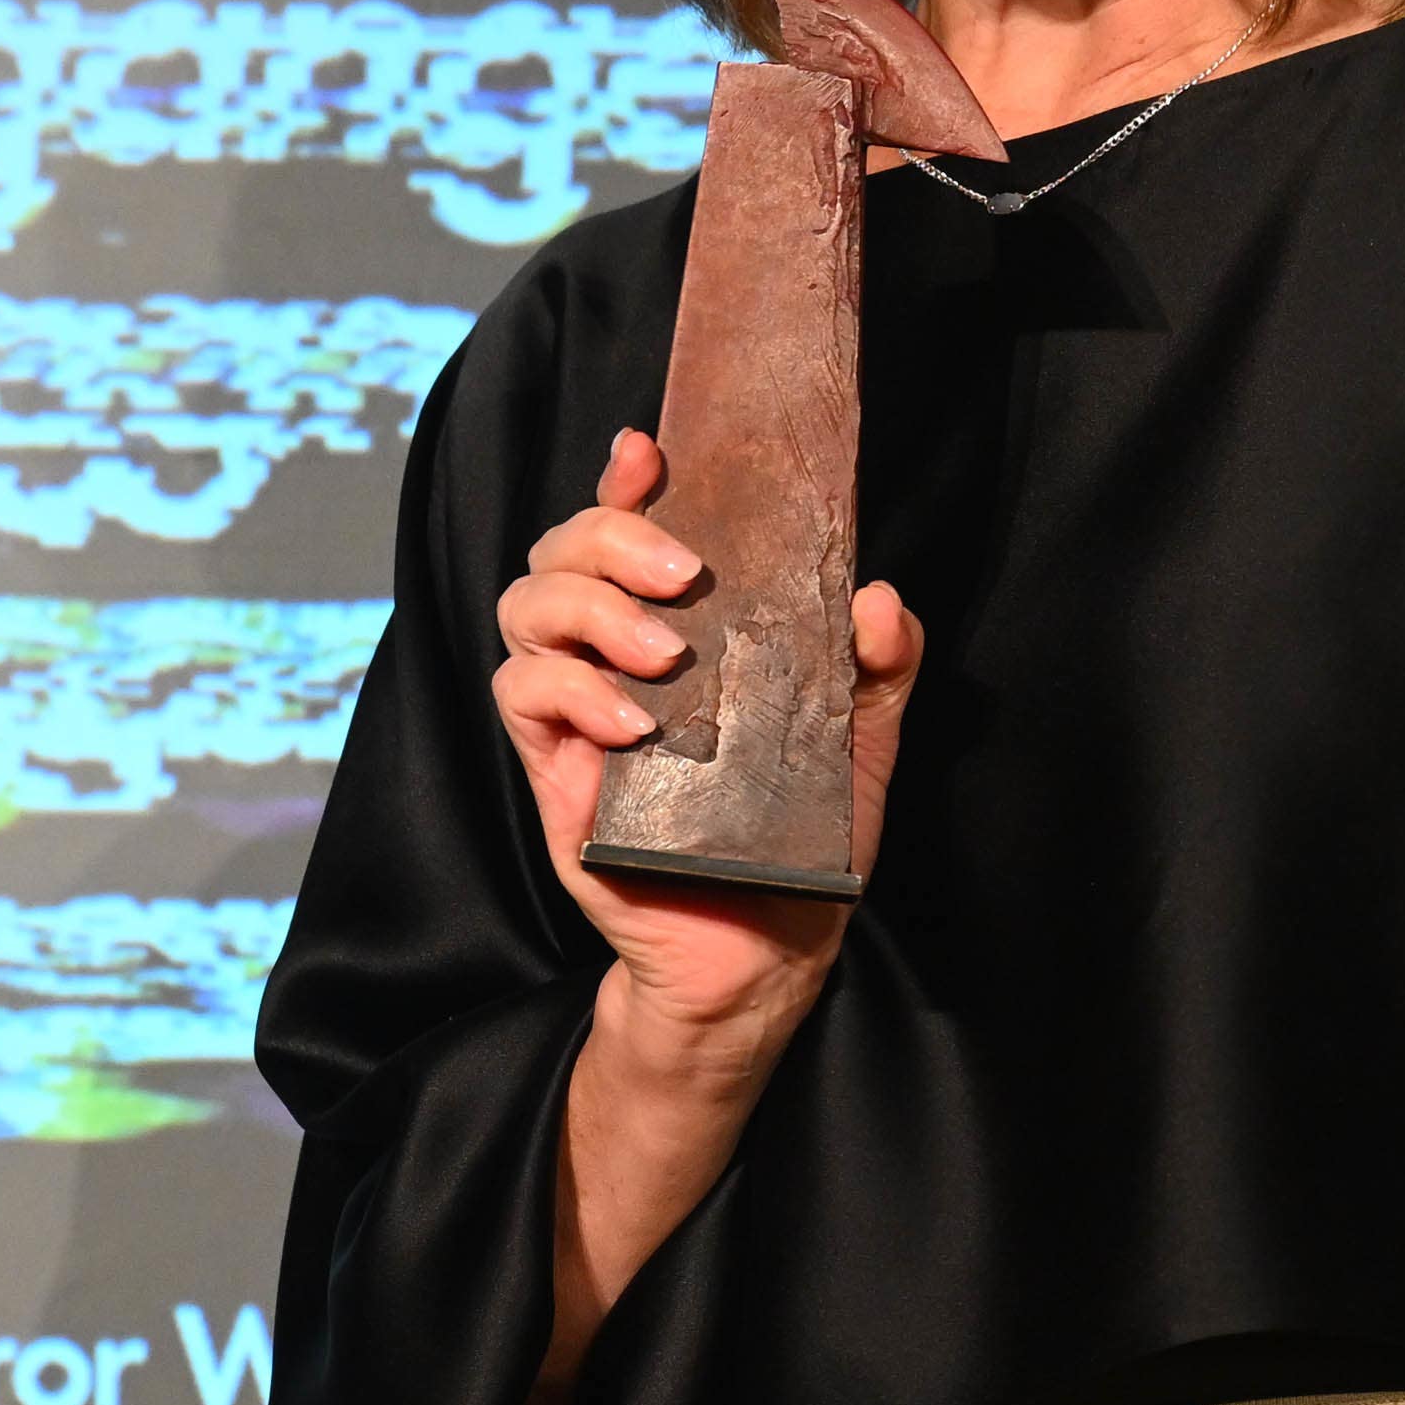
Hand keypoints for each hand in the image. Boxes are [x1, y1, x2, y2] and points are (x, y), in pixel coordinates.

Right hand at [485, 424, 927, 1048]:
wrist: (766, 950)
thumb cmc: (805, 838)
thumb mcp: (862, 740)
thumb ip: (880, 664)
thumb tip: (878, 598)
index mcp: (680, 628)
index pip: (626, 530)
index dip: (624, 481)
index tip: (649, 454)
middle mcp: (616, 654)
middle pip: (561, 550)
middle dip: (609, 534)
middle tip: (682, 572)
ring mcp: (577, 710)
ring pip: (525, 606)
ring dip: (589, 609)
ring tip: (663, 655)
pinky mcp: (553, 768)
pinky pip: (524, 696)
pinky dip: (571, 691)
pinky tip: (633, 724)